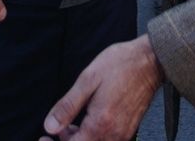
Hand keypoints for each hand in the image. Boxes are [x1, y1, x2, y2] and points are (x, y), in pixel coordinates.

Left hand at [42, 35, 161, 139]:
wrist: (151, 62)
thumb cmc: (120, 65)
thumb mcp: (88, 79)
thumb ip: (67, 106)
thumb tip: (49, 127)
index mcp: (100, 124)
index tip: (44, 138)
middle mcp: (113, 135)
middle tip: (58, 127)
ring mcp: (122, 135)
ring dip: (80, 140)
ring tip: (71, 124)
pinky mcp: (128, 131)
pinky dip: (92, 137)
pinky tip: (87, 122)